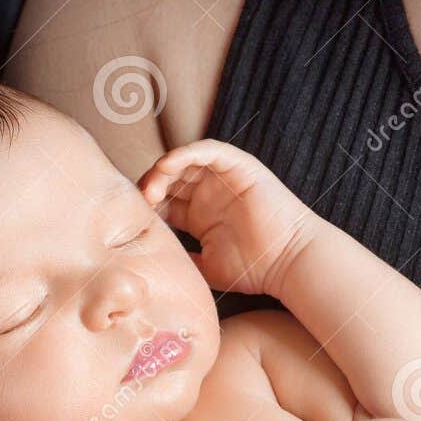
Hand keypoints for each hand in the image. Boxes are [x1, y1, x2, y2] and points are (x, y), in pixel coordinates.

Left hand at [139, 138, 316, 296]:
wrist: (287, 262)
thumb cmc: (253, 270)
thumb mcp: (206, 268)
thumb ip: (182, 260)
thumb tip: (154, 262)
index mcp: (199, 217)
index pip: (164, 201)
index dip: (146, 205)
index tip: (133, 219)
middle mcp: (208, 194)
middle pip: (169, 179)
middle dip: (150, 186)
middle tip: (140, 201)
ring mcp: (223, 179)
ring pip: (184, 161)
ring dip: (163, 170)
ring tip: (152, 188)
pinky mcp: (239, 166)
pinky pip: (208, 150)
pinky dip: (186, 152)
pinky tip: (169, 165)